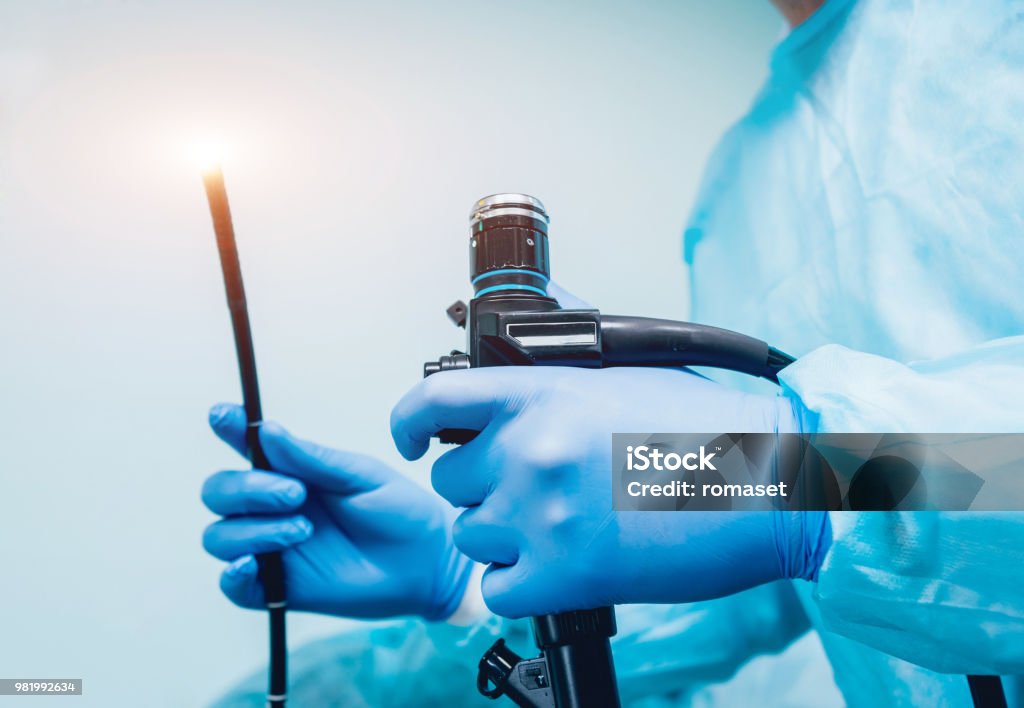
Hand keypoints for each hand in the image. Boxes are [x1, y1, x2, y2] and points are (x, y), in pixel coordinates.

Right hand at [202, 403, 471, 620]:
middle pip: (218, 492)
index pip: (244, 445)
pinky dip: (232, 575)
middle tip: (296, 493)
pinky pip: (234, 586)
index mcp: (290, 471)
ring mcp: (272, 547)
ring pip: (219, 537)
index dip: (227, 428)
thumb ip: (312, 458)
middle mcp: (271, 507)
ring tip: (304, 528)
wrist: (429, 561)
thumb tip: (266, 431)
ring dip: (252, 530)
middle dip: (247, 489)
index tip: (223, 416)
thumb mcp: (360, 476)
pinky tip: (253, 564)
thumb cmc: (399, 511)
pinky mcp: (278, 588)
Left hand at [391, 366, 829, 617]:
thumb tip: (527, 308)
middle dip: (483, 485)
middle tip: (536, 489)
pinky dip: (518, 584)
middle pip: (450, 480)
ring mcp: (541, 516)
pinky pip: (495, 589)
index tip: (407, 439)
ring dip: (504, 535)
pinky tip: (559, 566)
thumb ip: (559, 347)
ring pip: (470, 534)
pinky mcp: (563, 576)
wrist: (770, 484)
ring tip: (561, 526)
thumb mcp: (626, 366)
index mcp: (539, 393)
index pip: (429, 402)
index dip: (405, 424)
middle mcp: (528, 450)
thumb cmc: (707, 423)